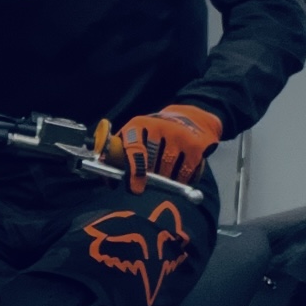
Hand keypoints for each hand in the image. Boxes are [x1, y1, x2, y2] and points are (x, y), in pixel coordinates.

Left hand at [98, 103, 221, 193]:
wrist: (190, 117)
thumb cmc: (155, 132)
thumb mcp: (135, 134)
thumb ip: (119, 154)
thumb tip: (109, 181)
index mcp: (138, 124)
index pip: (134, 148)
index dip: (133, 170)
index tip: (135, 188)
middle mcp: (160, 127)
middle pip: (152, 165)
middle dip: (149, 178)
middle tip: (149, 182)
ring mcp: (179, 136)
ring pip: (168, 172)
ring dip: (165, 180)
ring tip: (164, 174)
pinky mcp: (195, 146)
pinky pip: (185, 174)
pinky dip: (181, 180)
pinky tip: (179, 173)